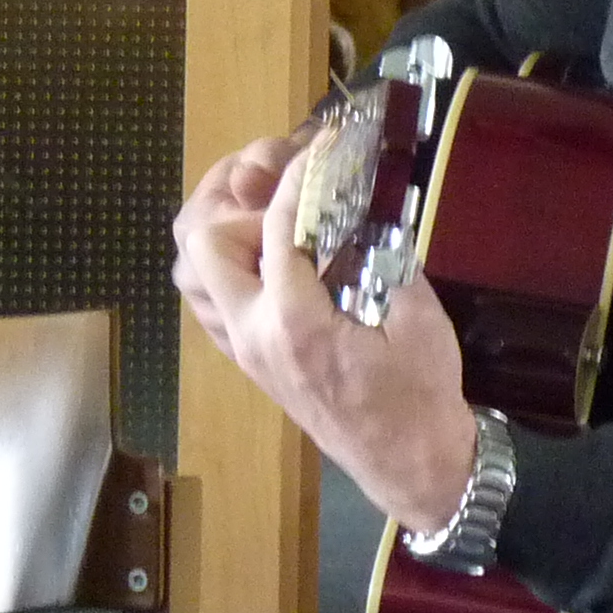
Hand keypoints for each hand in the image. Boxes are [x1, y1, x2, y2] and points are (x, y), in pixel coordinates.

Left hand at [168, 133, 476, 529]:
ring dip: (220, 230)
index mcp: (294, 322)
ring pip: (192, 274)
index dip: (298, 175)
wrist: (409, 464)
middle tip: (280, 178)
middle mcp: (253, 334)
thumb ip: (385, 252)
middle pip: (202, 242)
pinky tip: (264, 251)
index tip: (320, 147)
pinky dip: (224, 265)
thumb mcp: (416, 315)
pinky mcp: (249, 360)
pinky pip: (209, 302)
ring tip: (264, 207)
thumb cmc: (420, 395)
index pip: (273, 225)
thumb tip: (364, 202)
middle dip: (234, 196)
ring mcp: (243, 350)